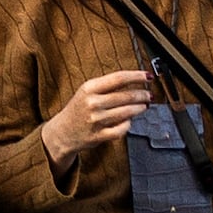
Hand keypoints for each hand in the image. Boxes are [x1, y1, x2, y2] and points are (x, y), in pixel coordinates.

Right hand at [39, 64, 155, 167]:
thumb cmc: (78, 109)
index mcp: (89, 88)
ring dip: (139, 108)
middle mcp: (92, 103)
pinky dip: (128, 124)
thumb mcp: (87, 92)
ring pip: (127, 112)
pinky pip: (122, 129)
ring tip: (143, 106)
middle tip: (149, 95)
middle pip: (126, 96)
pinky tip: (129, 121)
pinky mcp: (99, 135)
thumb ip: (108, 86)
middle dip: (142, 95)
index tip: (148, 76)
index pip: (119, 78)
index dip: (137, 76)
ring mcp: (95, 120)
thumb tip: (135, 82)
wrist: (63, 132)